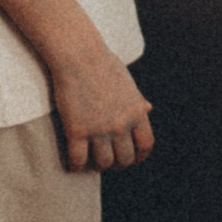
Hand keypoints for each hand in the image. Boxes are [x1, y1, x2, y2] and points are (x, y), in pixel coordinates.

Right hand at [53, 48, 153, 171]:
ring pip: (103, 163)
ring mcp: (99, 129)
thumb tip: (148, 109)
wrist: (79, 55)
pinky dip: (76, 166)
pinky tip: (73, 163)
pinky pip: (78, 160)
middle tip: (109, 162)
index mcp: (137, 112)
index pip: (146, 145)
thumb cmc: (102, 63)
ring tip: (91, 162)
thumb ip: (137, 100)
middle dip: (118, 163)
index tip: (133, 159)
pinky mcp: (77, 130)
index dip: (140, 156)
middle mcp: (121, 124)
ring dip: (97, 166)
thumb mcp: (128, 82)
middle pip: (125, 158)